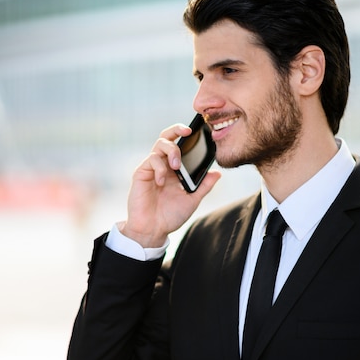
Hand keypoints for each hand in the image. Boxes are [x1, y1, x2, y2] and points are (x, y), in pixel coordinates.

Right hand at [120, 123, 221, 247]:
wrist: (153, 230)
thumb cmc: (170, 216)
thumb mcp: (192, 200)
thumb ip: (204, 186)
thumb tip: (217, 173)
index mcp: (175, 169)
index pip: (180, 144)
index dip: (187, 135)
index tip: (199, 130)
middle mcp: (163, 165)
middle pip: (167, 137)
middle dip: (177, 129)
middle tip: (187, 130)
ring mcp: (151, 168)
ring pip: (160, 144)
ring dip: (172, 151)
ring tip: (176, 166)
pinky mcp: (141, 173)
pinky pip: (151, 160)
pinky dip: (159, 168)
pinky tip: (161, 182)